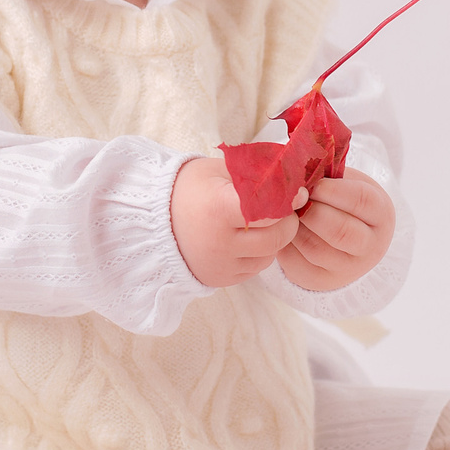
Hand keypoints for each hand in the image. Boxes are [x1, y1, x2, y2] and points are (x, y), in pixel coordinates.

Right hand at [172, 156, 300, 287]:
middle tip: (284, 208)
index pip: (270, 208)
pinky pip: (255, 268)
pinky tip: (246, 238)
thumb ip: (256, 171)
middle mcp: (220, 242)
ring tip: (261, 222)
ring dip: (274, 238)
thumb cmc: (189, 188)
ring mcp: (220, 264)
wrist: (152, 220)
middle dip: (287, 221)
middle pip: (276, 237)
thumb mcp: (219, 170)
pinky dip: (259, 253)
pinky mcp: (220, 279)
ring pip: (269, 255)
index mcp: (219, 208)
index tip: (297, 192)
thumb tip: (293, 175)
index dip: (287, 200)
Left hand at [277, 169, 393, 293]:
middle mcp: (370, 247)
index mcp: (381, 215)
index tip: (313, 183)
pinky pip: (296, 262)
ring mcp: (347, 269)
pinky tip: (283, 228)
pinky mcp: (320, 280)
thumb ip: (328, 175)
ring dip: (295, 227)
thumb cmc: (342, 200)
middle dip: (312, 212)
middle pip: (340, 231)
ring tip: (286, 211)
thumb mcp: (346, 183)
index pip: (361, 201)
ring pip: (315, 248)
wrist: (346, 239)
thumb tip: (297, 170)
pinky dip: (284, 242)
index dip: (332, 190)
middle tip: (295, 199)